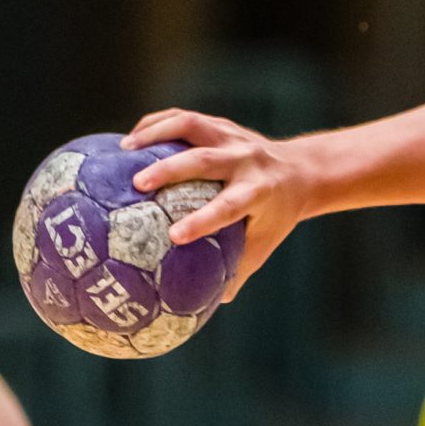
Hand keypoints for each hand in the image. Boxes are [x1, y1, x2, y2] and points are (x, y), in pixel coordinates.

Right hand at [122, 109, 310, 297]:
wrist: (302, 171)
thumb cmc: (276, 215)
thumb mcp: (265, 241)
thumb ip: (237, 270)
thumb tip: (205, 307)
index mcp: (259, 192)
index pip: (229, 206)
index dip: (203, 220)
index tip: (174, 236)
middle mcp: (246, 161)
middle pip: (206, 160)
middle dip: (171, 169)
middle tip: (137, 183)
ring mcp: (234, 138)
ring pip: (193, 126)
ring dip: (156, 134)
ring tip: (122, 150)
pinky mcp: (222, 125)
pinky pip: (186, 119)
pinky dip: (157, 124)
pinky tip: (131, 139)